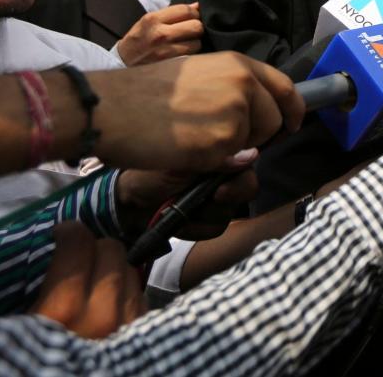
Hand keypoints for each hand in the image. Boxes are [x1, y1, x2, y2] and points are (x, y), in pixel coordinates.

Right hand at [29, 222, 145, 337]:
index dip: (70, 233)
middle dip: (95, 248)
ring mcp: (129, 324)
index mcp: (63, 308)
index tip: (62, 235)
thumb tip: (47, 249)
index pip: (79, 244)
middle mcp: (103, 314)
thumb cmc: (30, 359)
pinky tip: (109, 305)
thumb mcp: (19, 325)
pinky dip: (126, 294)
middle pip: (113, 250)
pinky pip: (140, 298)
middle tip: (78, 259)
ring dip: (115, 271)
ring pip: (132, 271)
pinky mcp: (143, 334)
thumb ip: (33, 287)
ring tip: (94, 284)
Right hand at [85, 51, 302, 171]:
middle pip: (274, 121)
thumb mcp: (197, 74)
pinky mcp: (223, 142)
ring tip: (194, 139)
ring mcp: (235, 112)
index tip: (292, 124)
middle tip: (221, 139)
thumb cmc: (143, 93)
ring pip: (254, 145)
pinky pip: (231, 162)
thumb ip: (231, 91)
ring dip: (232, 150)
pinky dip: (214, 164)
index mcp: (237, 64)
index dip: (293, 110)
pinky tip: (186, 150)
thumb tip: (253, 119)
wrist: (111, 108)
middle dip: (257, 136)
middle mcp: (242, 84)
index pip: (284, 87)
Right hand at [114, 2, 204, 65]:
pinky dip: (192, 51)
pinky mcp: (170, 63)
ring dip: (196, 41)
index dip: (195, 11)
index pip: (185, 10)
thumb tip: (197, 6)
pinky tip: (186, 49)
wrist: (125, 59)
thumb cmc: (140, 36)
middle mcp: (160, 34)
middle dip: (198, 26)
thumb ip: (172, 13)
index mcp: (153, 19)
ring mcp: (166, 50)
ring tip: (189, 40)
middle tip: (193, 28)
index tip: (195, 14)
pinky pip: (191, 55)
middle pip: (195, 26)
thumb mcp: (150, 19)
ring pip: (197, 42)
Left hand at [115, 150, 259, 239]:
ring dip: (202, 216)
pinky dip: (195, 229)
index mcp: (219, 156)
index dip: (239, 182)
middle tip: (203, 203)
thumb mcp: (180, 162)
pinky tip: (179, 224)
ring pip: (228, 213)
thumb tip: (252, 153)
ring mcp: (218, 200)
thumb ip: (215, 159)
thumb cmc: (151, 173)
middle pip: (246, 190)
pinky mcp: (208, 221)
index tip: (218, 192)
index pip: (248, 166)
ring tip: (177, 211)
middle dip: (222, 201)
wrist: (129, 201)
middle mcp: (224, 176)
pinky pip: (215, 229)